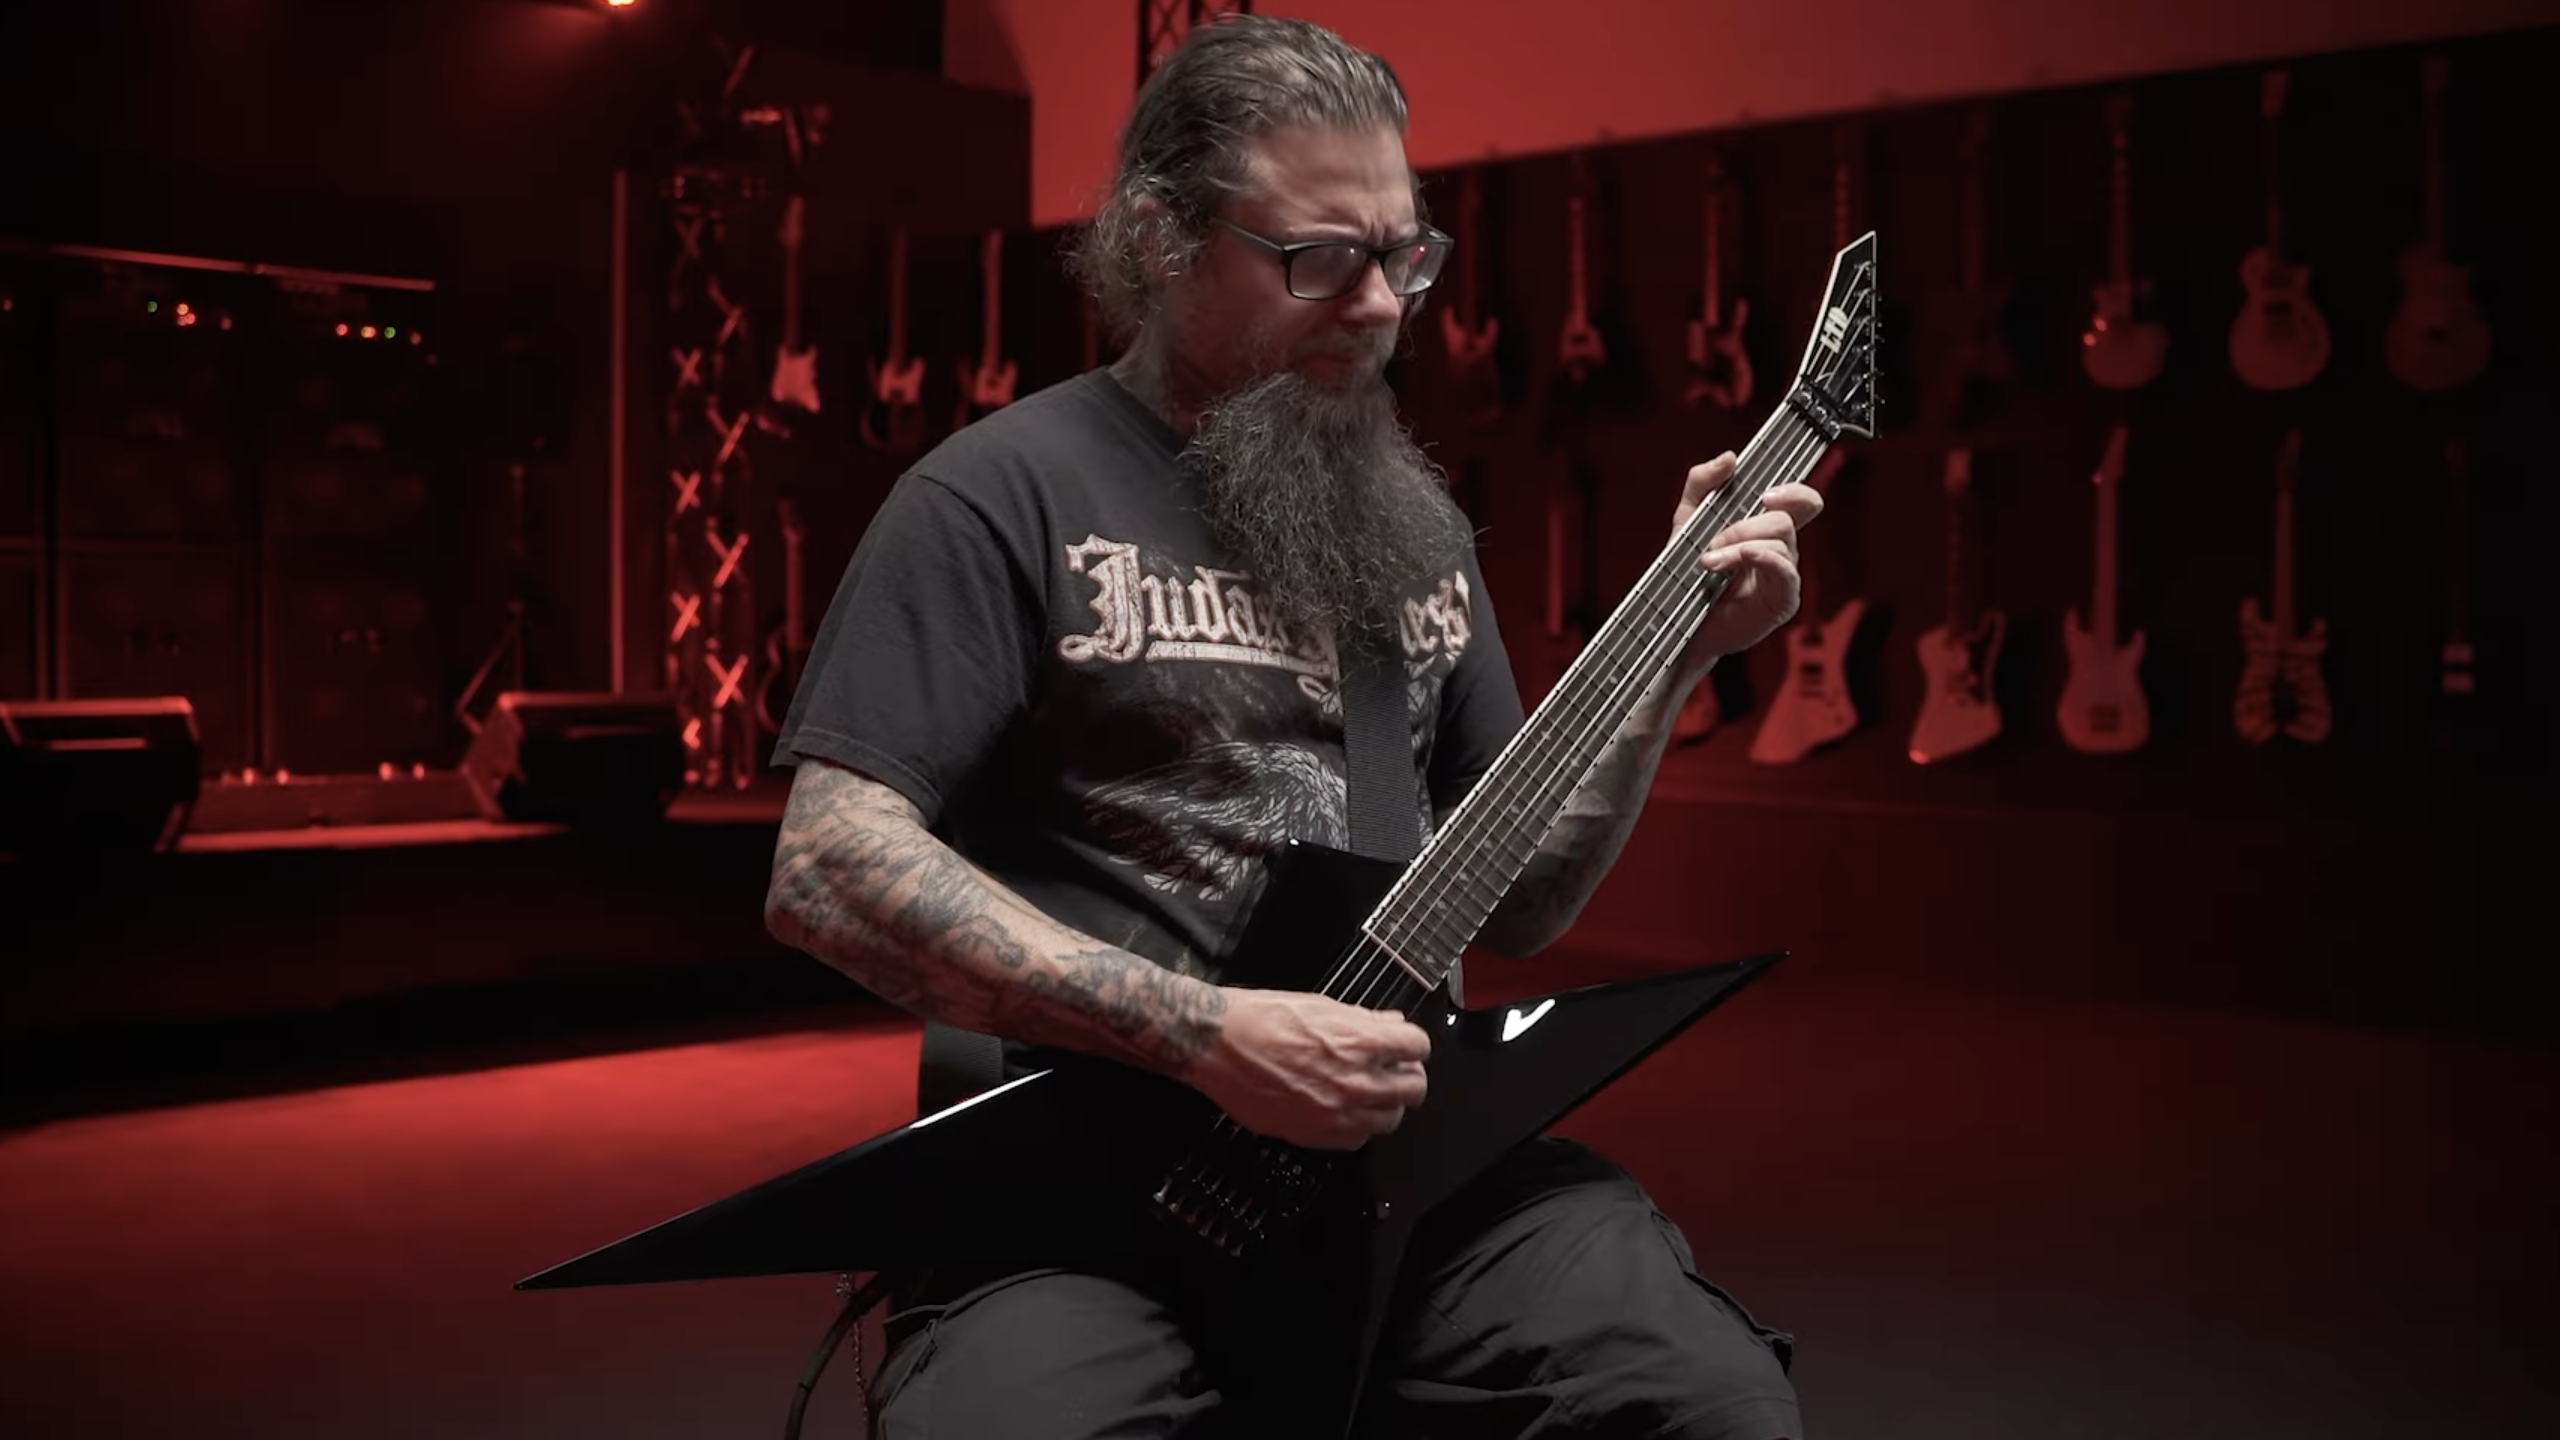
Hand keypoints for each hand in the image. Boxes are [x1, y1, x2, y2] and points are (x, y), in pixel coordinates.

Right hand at [1188, 989, 1431, 1150]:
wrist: (1218, 1045)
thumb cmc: (1262, 1018)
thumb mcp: (1320, 1004)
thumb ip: (1363, 1020)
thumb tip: (1391, 1023)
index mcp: (1360, 1042)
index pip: (1418, 1046)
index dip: (1411, 1043)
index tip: (1403, 1045)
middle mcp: (1355, 1081)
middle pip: (1415, 1088)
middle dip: (1406, 1074)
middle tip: (1391, 1069)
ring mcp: (1337, 1113)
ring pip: (1391, 1119)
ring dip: (1385, 1103)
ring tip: (1366, 1091)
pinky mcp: (1315, 1135)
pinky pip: (1358, 1140)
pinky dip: (1358, 1126)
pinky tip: (1343, 1109)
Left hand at [1671, 451, 1822, 680]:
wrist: (1674, 621)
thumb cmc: (1685, 574)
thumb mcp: (1686, 522)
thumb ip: (1702, 484)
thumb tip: (1730, 458)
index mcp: (1765, 529)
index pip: (1801, 500)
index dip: (1794, 489)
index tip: (1765, 493)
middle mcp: (1780, 549)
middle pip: (1785, 518)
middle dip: (1744, 525)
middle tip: (1713, 542)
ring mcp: (1784, 576)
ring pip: (1781, 541)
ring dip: (1739, 544)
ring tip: (1708, 562)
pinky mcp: (1782, 600)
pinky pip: (1786, 571)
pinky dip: (1762, 557)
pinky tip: (1737, 559)